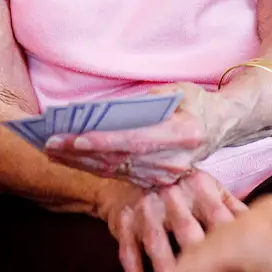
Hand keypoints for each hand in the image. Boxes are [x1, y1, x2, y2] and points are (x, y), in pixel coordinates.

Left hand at [49, 83, 232, 189]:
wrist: (222, 124)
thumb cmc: (194, 101)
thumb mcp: (173, 90)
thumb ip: (140, 102)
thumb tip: (98, 111)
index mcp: (184, 132)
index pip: (134, 139)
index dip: (101, 141)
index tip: (71, 138)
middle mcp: (176, 159)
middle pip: (120, 159)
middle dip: (80, 154)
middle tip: (48, 143)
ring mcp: (167, 175)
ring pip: (116, 171)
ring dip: (81, 163)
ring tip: (52, 151)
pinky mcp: (158, 181)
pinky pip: (121, 176)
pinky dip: (94, 168)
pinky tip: (72, 160)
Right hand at [98, 171, 246, 271]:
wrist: (130, 168)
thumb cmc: (180, 187)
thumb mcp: (209, 189)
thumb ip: (232, 211)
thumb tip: (254, 235)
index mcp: (202, 187)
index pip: (219, 225)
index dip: (227, 259)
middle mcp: (174, 194)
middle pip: (190, 239)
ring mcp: (146, 207)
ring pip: (158, 245)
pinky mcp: (123, 219)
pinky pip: (127, 249)